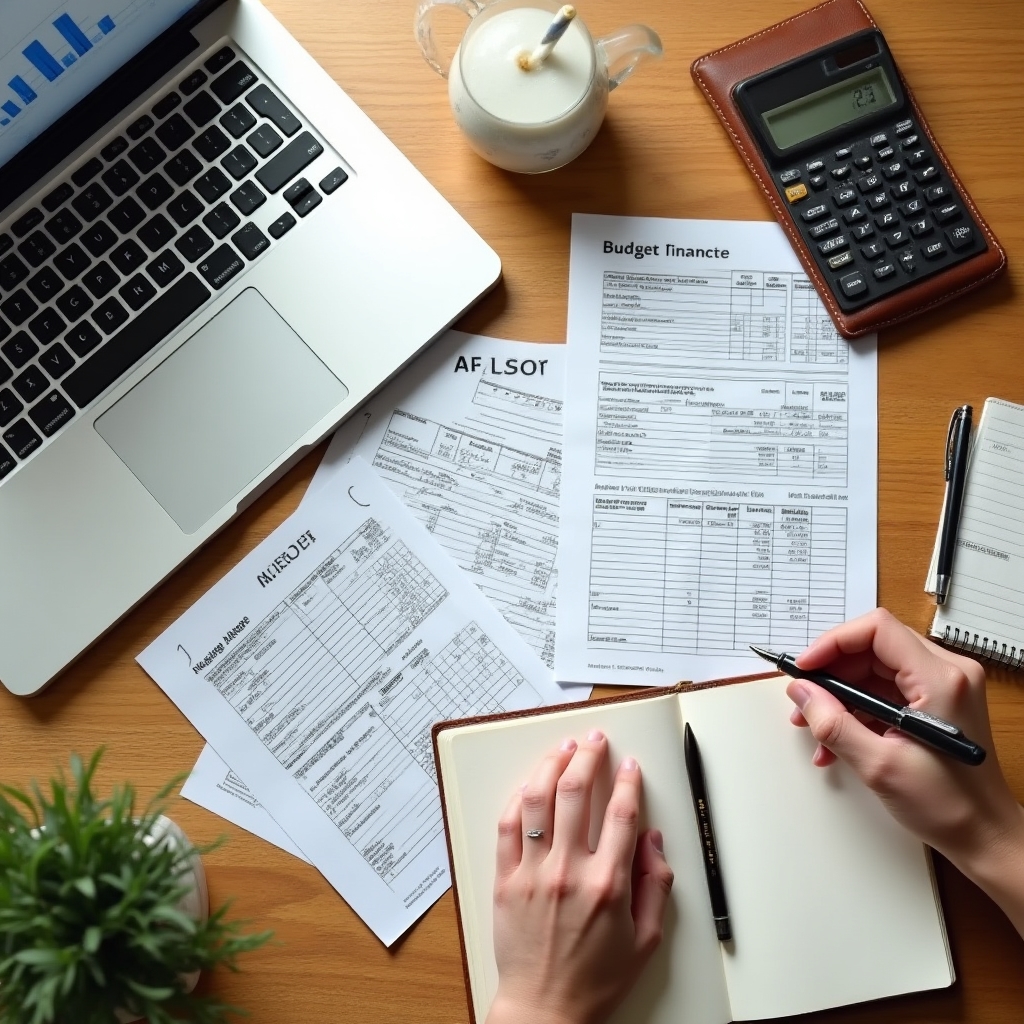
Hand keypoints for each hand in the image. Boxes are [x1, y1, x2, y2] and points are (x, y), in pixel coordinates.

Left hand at [485, 731, 672, 1023]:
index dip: (628, 782)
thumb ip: (656, 885)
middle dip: (588, 757)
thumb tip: (652, 841)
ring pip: (538, 800)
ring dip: (551, 766)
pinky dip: (518, 799)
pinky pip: (508, 827)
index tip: (630, 766)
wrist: (545, 1010)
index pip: (621, 814)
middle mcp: (569, 871)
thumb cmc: (595, 980)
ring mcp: (533, 873)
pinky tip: (529, 785)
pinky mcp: (505, 880)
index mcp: (608, 884)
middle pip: (577, 792)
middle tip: (594, 742)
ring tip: (562, 749)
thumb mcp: (646, 940)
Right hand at [788, 608, 1023, 935]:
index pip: (876, 630)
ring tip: (817, 726)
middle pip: (872, 647)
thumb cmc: (952, 806)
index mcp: (941, 680)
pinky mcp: (935, 701)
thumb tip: (802, 693)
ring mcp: (943, 686)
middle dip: (832, 672)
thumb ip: (833, 723)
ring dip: (840, 694)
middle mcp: (947, 674)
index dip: (833, 642)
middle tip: (805, 699)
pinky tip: (839, 737)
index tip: (806, 667)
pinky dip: (857, 708)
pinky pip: (885, 689)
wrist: (984, 836)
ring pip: (874, 668)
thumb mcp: (879, 766)